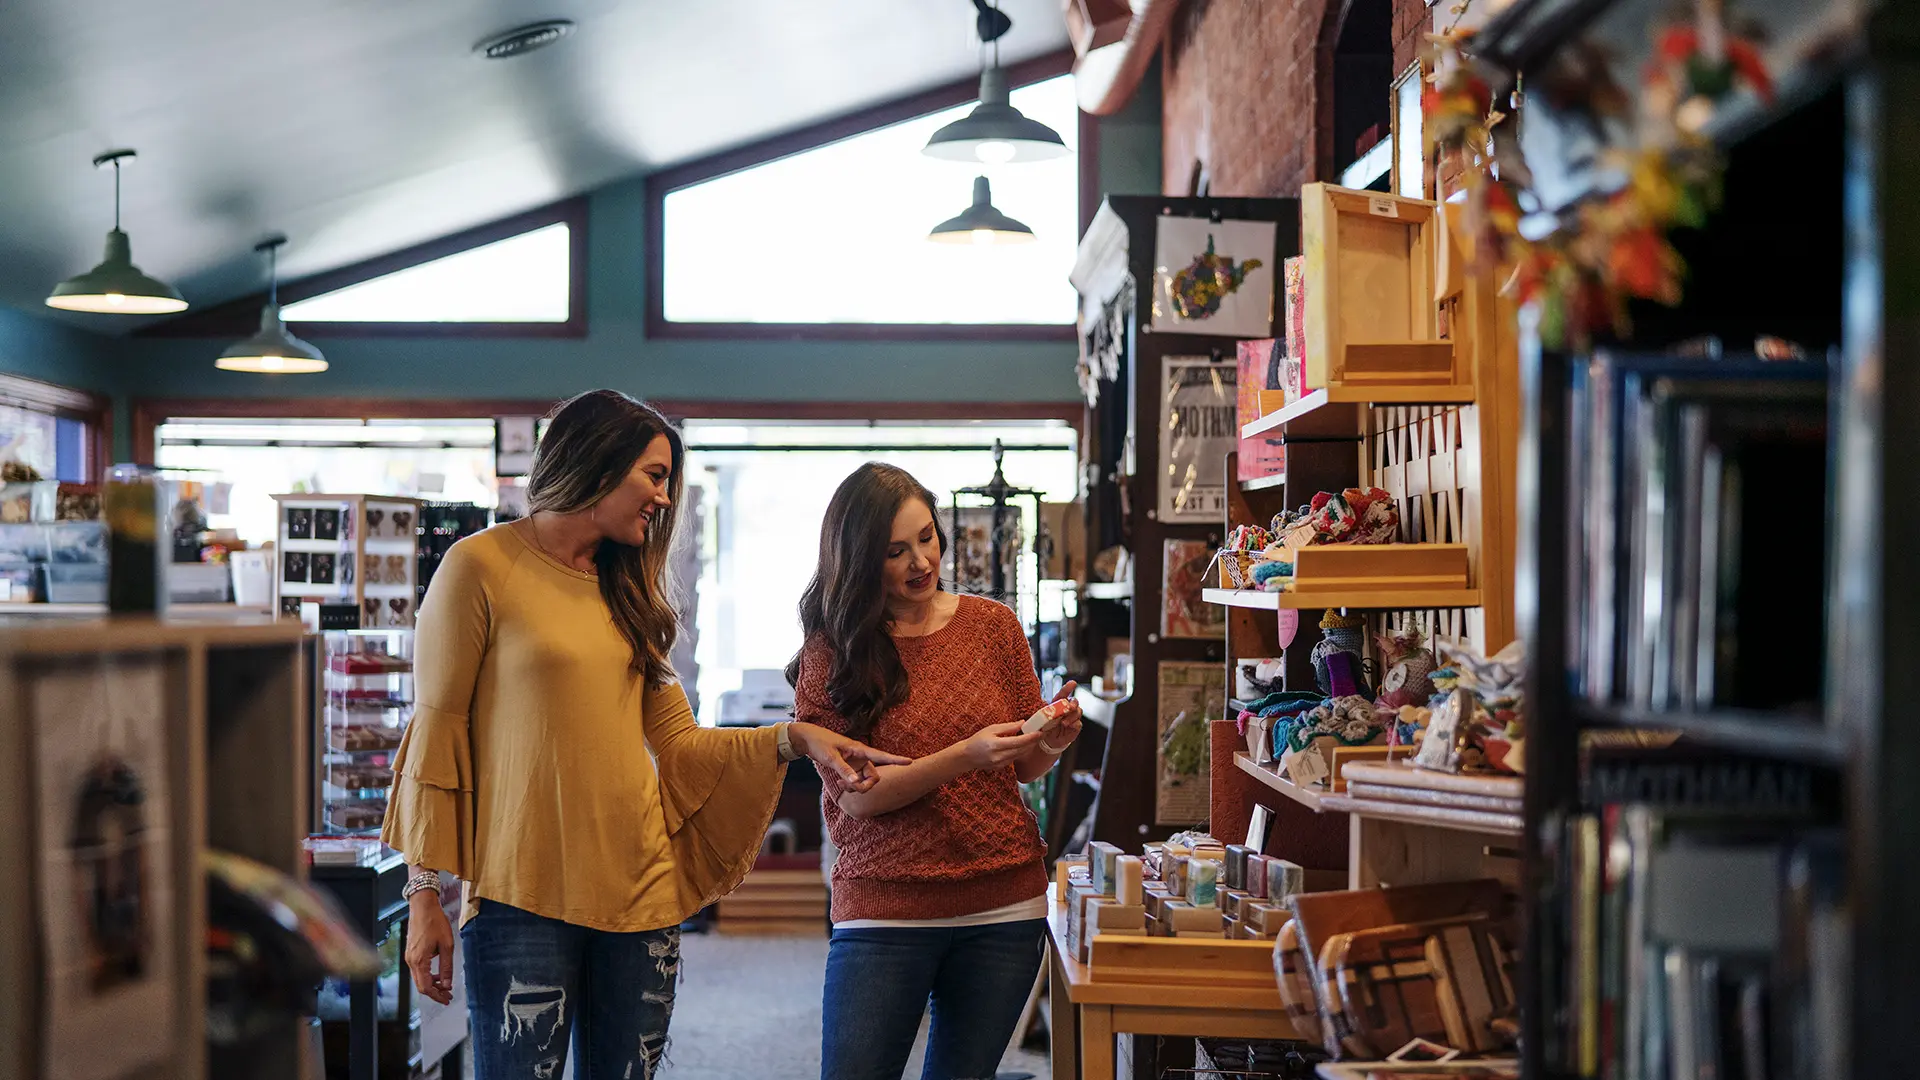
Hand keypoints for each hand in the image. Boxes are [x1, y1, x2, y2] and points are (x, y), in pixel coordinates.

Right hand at [404, 892, 455, 1005]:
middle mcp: (411, 961)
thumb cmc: (435, 922)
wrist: (423, 906)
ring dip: (432, 984)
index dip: (437, 996)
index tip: (447, 999)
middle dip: (435, 993)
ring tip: (445, 986)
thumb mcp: (447, 945)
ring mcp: (409, 957)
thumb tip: (447, 984)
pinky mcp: (411, 953)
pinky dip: (428, 975)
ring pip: (419, 978)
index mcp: (419, 960)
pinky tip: (438, 974)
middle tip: (448, 996)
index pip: (426, 987)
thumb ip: (446, 967)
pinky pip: (418, 970)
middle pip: (421, 985)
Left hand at [789, 722, 911, 792]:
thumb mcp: (831, 758)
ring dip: (856, 787)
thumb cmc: (820, 744)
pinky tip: (839, 783)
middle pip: (874, 776)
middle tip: (849, 787)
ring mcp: (857, 763)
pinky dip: (851, 785)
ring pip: (865, 781)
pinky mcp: (851, 768)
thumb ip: (844, 770)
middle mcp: (861, 757)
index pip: (881, 755)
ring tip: (840, 784)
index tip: (910, 762)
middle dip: (865, 786)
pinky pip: (857, 781)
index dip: (896, 760)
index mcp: (859, 749)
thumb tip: (856, 782)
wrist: (808, 740)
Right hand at [961, 721, 1045, 770]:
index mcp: (995, 745)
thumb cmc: (977, 740)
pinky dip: (1019, 752)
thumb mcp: (991, 729)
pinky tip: (1019, 746)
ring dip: (1027, 747)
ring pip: (1019, 755)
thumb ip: (1008, 727)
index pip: (1018, 742)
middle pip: (1021, 750)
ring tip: (1032, 739)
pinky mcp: (1000, 768)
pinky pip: (1014, 759)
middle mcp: (998, 756)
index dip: (1031, 738)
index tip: (1040, 732)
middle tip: (1040, 734)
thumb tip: (1023, 723)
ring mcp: (1000, 764)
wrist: (967, 756)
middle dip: (1032, 742)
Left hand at [1040, 681, 1084, 752]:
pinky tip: (1068, 726)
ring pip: (1078, 712)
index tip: (1073, 683)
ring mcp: (1073, 717)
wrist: (1048, 740)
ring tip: (1063, 723)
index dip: (1068, 688)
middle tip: (1069, 708)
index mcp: (1058, 704)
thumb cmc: (1045, 726)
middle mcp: (1067, 709)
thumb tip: (1045, 705)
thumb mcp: (1042, 718)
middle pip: (1075, 701)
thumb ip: (1045, 712)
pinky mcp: (1076, 727)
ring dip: (1071, 717)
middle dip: (1073, 703)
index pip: (1064, 694)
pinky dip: (1074, 724)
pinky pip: (1079, 723)